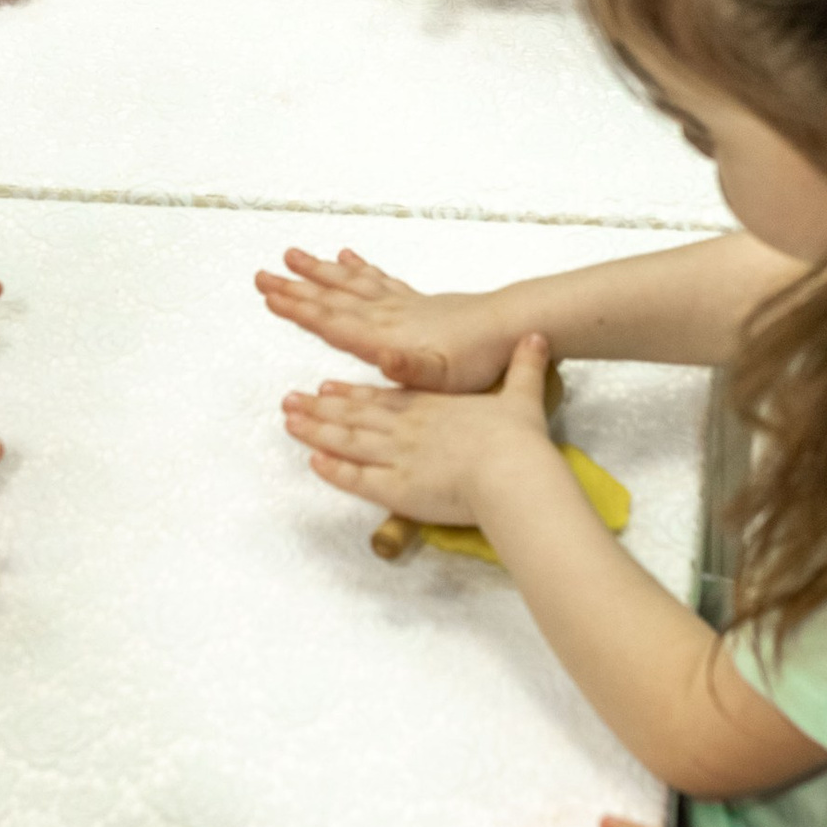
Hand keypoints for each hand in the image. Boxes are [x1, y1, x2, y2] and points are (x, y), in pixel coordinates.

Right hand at [253, 241, 513, 389]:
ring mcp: (402, 305)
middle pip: (333, 298)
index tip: (268, 294)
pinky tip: (348, 257)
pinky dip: (359, 268)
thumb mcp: (443, 376)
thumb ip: (410, 368)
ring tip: (294, 255)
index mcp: (385, 336)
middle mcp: (387, 315)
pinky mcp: (418, 302)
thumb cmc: (476, 360)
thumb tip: (382, 358)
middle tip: (261, 274)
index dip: (299, 309)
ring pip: (351, 283)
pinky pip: (379, 280)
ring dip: (320, 272)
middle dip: (296, 287)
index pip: (332, 321)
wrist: (510, 328)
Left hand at [281, 327, 559, 526]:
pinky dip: (333, 470)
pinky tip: (313, 462)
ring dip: (316, 430)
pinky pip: (356, 478)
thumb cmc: (518, 440)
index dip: (355, 392)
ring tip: (289, 422)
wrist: (511, 472)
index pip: (385, 398)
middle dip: (321, 407)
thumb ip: (525, 368)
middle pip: (357, 415)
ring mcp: (398, 456)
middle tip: (291, 399)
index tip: (329, 386)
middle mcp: (408, 427)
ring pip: (347, 440)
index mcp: (433, 408)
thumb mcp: (524, 395)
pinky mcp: (395, 488)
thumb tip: (537, 338)